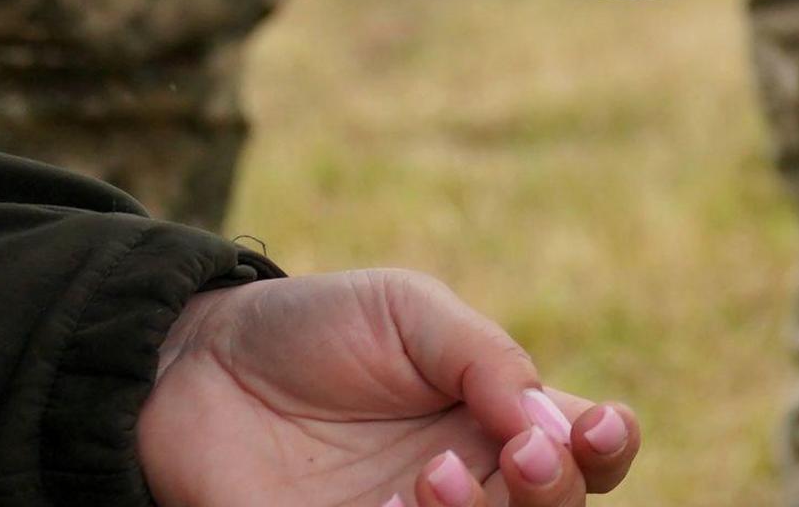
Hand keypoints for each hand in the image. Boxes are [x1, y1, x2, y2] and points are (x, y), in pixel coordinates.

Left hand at [138, 271, 640, 506]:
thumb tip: (551, 420)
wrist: (188, 366)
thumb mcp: (408, 311)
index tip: (591, 426)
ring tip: (431, 476)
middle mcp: (469, 481)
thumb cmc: (310, 329)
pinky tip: (384, 506)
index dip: (609, 446)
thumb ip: (487, 356)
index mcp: (501, 416)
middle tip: (523, 450)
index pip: (590, 451)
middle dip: (556, 489)